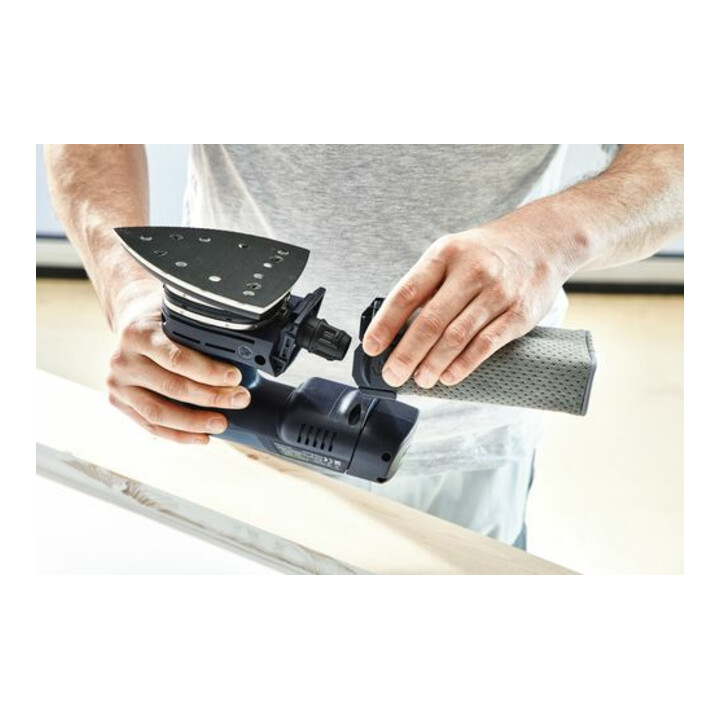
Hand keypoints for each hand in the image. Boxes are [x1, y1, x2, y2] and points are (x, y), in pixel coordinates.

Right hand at [106, 279, 250, 443]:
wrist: (130, 323)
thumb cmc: (160, 319)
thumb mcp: (176, 312)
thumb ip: (198, 329)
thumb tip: (242, 349)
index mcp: (138, 333)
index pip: (177, 359)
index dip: (209, 371)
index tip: (236, 377)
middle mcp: (123, 360)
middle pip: (172, 387)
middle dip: (211, 397)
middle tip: (240, 400)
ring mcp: (118, 384)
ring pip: (159, 412)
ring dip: (195, 422)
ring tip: (222, 424)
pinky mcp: (119, 402)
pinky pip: (151, 426)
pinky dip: (179, 435)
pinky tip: (202, 436)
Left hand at [363, 211, 581, 387]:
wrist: (541, 241)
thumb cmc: (485, 253)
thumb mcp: (450, 254)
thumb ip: (425, 286)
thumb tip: (393, 330)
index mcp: (445, 254)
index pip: (408, 293)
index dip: (386, 323)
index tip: (372, 347)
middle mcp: (471, 271)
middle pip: (431, 320)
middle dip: (406, 353)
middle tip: (392, 373)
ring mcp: (498, 292)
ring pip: (457, 336)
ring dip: (433, 363)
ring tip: (419, 379)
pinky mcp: (519, 313)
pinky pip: (486, 344)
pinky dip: (464, 364)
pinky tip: (448, 376)